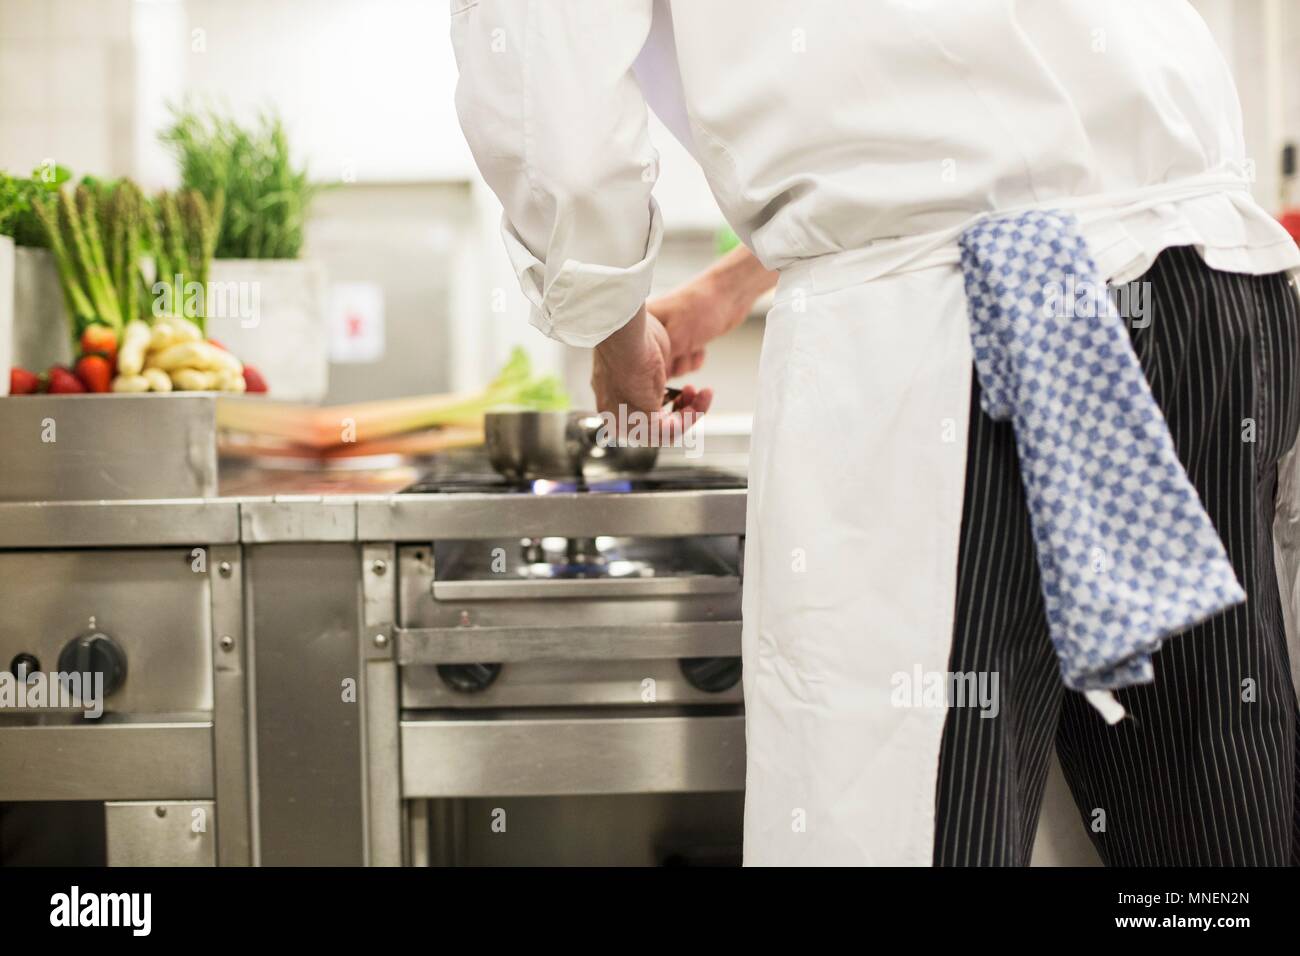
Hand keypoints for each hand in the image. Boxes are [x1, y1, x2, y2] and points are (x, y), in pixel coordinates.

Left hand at [592, 307, 711, 443]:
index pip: (639, 415)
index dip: (666, 403)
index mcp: (609, 398)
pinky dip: (693, 415)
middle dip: (682, 409)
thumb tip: (660, 368)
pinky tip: (703, 395)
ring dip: (692, 413)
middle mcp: (616, 415)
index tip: (680, 388)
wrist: (624, 336)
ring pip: (667, 432)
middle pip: (655, 427)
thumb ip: (650, 369)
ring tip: (704, 393)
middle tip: (693, 390)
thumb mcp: (641, 353)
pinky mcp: (644, 422)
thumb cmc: (628, 334)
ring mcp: (628, 422)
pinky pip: (674, 430)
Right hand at [648, 276, 746, 376]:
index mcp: (643, 326)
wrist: (730, 294)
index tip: (671, 360)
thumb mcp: (677, 339)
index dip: (656, 366)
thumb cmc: (701, 309)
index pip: (640, 360)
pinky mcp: (683, 340)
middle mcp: (652, 331)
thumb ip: (661, 362)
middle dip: (674, 364)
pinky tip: (701, 346)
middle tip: (685, 348)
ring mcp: (668, 335)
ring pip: (672, 366)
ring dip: (687, 361)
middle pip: (655, 366)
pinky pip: (684, 361)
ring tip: (694, 344)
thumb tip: (652, 383)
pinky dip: (695, 358)